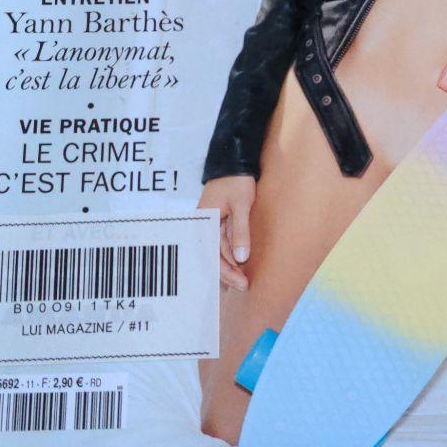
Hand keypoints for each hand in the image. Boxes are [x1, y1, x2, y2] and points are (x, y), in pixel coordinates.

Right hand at [197, 175, 255, 291]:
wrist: (233, 161)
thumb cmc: (236, 180)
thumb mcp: (241, 205)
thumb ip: (240, 232)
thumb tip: (241, 259)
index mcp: (204, 222)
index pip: (214, 255)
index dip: (227, 272)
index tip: (241, 283)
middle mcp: (203, 224)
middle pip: (214, 256)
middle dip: (228, 273)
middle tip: (244, 286)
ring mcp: (209, 222)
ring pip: (217, 251)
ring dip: (229, 265)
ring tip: (239, 282)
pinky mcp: (217, 220)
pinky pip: (221, 242)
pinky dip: (229, 254)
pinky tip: (235, 265)